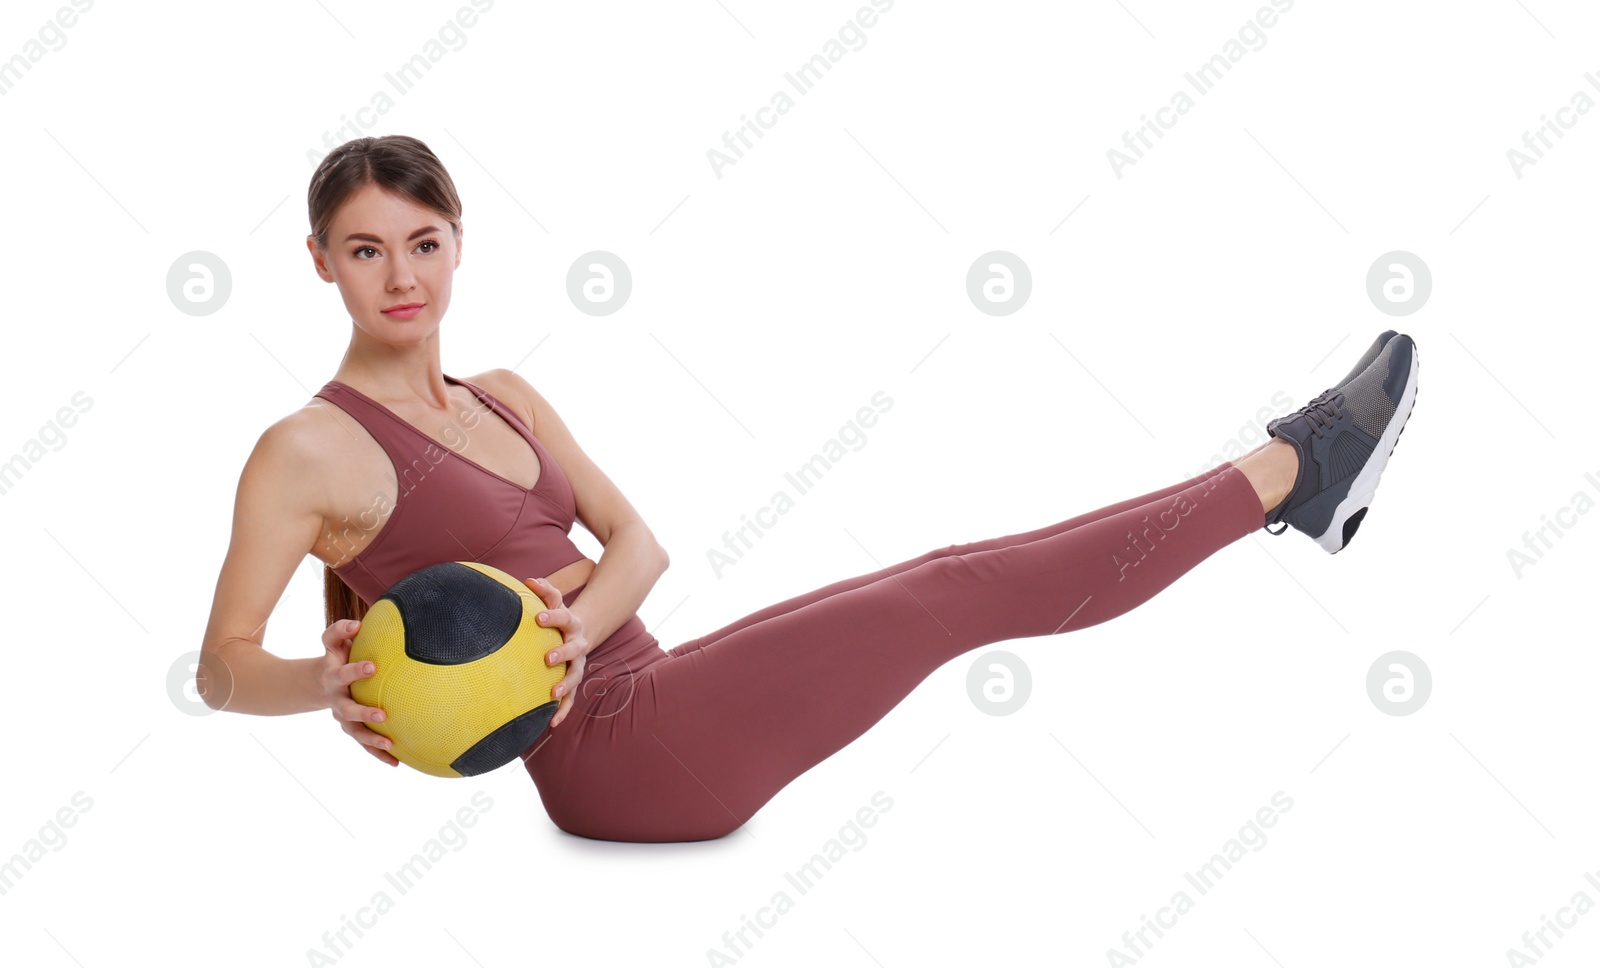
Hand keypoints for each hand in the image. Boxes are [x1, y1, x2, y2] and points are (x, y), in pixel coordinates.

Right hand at [318, 617, 397, 766]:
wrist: (317, 682)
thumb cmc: (336, 656)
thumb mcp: (333, 642)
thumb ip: (340, 631)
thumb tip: (356, 624)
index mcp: (332, 676)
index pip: (342, 673)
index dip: (355, 670)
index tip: (373, 666)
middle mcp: (335, 699)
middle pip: (345, 709)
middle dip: (362, 712)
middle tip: (382, 714)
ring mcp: (342, 717)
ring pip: (354, 732)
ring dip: (371, 739)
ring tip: (390, 743)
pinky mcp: (351, 728)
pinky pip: (364, 743)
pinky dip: (378, 754)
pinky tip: (396, 762)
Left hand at [524, 577, 590, 728]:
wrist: (580, 634)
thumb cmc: (558, 619)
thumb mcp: (554, 603)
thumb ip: (544, 592)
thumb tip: (528, 580)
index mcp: (571, 624)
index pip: (563, 617)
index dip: (552, 617)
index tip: (538, 617)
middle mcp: (578, 644)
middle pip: (574, 649)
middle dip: (562, 653)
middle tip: (548, 658)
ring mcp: (578, 664)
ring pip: (575, 676)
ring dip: (566, 685)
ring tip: (553, 693)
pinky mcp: (574, 682)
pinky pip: (571, 699)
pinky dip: (563, 710)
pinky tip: (552, 724)